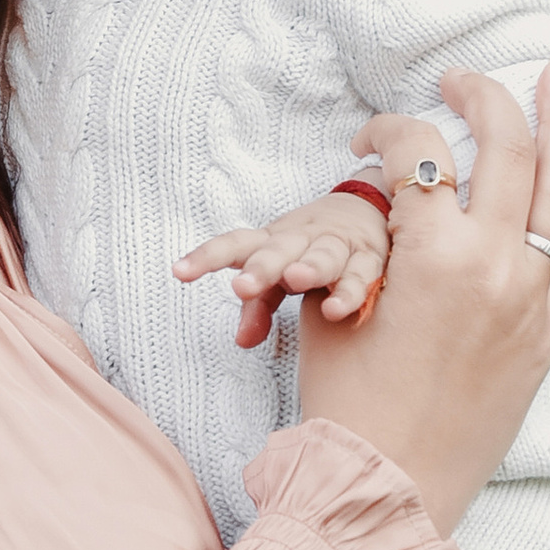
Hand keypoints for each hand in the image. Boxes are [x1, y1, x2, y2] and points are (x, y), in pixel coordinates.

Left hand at [175, 185, 390, 349]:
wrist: (369, 207)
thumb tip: (242, 342)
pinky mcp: (370, 257)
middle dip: (261, 267)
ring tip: (296, 279)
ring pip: (323, 255)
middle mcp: (302, 239)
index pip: (234, 244)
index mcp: (272, 240)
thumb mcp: (281, 271)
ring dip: (310, 267)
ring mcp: (337, 245)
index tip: (180, 272)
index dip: (206, 257)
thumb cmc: (311, 247)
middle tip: (244, 286)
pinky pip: (362, 274)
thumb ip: (260, 305)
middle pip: (278, 249)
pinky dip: (351, 290)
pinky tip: (338, 309)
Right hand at [292, 58, 549, 528]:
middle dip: (482, 97)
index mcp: (432, 254)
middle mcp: (495, 264)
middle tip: (464, 77)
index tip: (366, 140)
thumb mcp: (334, 310)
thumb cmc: (346, 410)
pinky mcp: (548, 336)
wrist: (389, 493)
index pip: (416, 152)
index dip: (386, 131)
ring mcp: (532, 298)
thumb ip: (364, 247)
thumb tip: (377, 207)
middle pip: (504, 146)